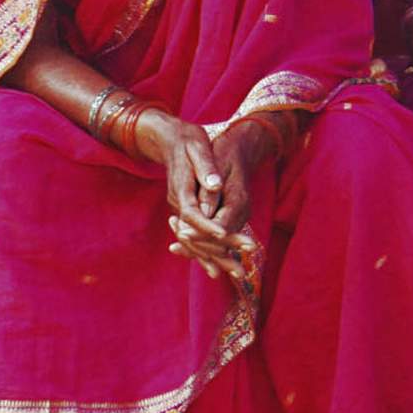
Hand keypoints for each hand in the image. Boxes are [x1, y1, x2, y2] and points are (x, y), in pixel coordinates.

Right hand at [142, 111, 259, 285]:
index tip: (229, 241)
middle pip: (198, 236)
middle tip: (242, 268)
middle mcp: (179, 207)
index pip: (197, 218)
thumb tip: (214, 184)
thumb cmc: (187, 141)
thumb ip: (205, 169)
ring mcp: (181, 211)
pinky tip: (218, 267)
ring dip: (216, 257)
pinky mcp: (187, 213)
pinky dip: (207, 251)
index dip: (213, 230)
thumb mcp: (197, 148)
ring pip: (197, 241)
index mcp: (182, 193)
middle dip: (220, 252)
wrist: (169, 139)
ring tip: (238, 274)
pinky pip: (196, 237)